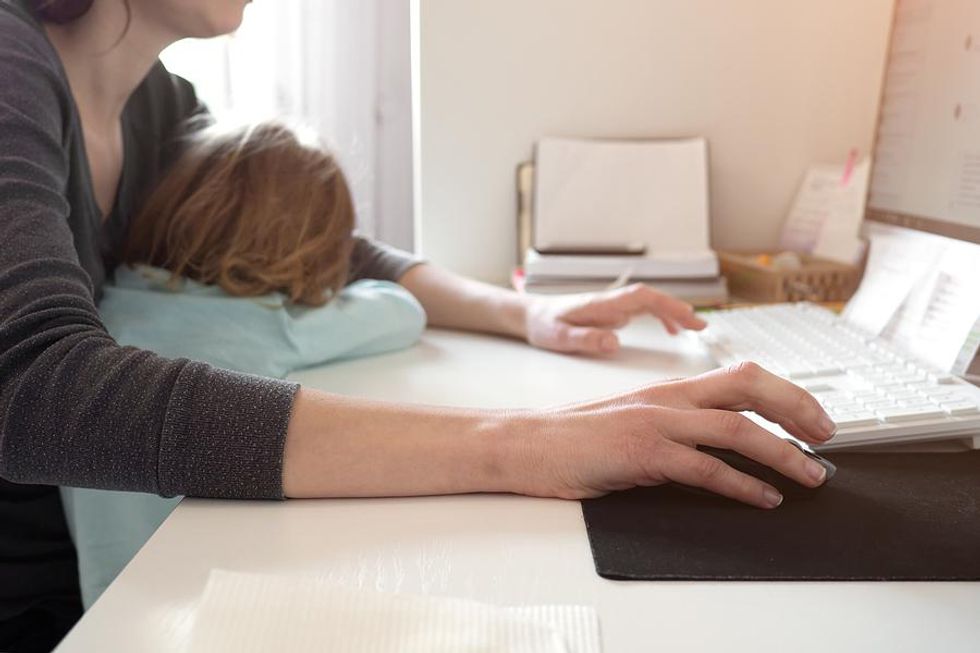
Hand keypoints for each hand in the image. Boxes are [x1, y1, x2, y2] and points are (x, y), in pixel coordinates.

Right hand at [509, 362, 835, 507]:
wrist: (525, 444)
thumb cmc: (576, 438)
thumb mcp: (635, 422)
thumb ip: (677, 428)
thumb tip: (725, 451)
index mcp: (669, 389)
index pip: (742, 376)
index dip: (787, 394)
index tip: (815, 418)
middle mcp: (668, 397)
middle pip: (750, 387)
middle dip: (798, 410)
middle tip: (829, 437)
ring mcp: (655, 422)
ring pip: (737, 428)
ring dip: (783, 454)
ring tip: (811, 476)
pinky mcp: (641, 451)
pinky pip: (704, 467)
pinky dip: (742, 484)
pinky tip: (762, 498)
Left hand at [524, 283, 706, 354]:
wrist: (531, 316)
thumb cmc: (544, 325)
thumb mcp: (560, 337)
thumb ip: (586, 338)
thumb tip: (615, 341)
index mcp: (601, 304)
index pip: (641, 298)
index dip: (667, 305)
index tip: (687, 316)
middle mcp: (611, 301)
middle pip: (652, 299)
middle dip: (678, 310)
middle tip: (701, 327)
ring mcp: (613, 305)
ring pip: (651, 304)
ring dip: (673, 313)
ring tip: (694, 330)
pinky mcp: (613, 312)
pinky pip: (643, 311)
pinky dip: (661, 318)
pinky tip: (671, 332)